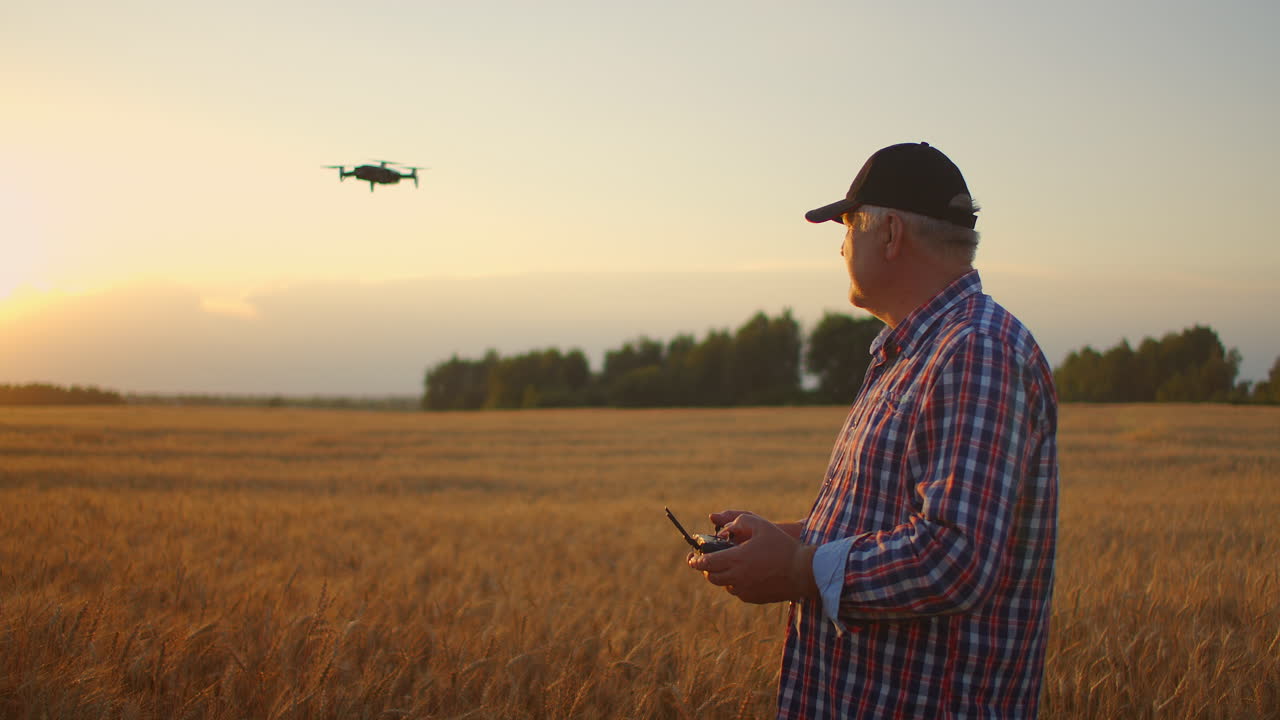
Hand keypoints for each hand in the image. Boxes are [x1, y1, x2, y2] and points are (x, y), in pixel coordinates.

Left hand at [687, 514, 818, 603]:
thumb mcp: (761, 525)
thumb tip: (724, 530)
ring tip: (727, 565)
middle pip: (712, 577)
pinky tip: (744, 574)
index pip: (707, 563)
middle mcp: (738, 576)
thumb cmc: (782, 546)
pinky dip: (735, 583)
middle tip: (706, 561)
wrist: (803, 572)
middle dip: (706, 569)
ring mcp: (746, 589)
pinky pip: (738, 591)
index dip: (696, 561)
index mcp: (737, 558)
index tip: (691, 558)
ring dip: (721, 576)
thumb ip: (739, 521)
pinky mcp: (754, 598)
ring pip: (724, 585)